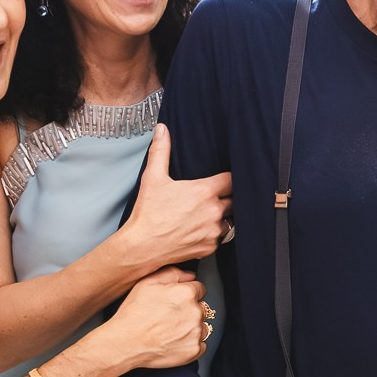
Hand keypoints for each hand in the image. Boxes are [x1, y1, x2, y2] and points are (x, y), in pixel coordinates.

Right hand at [108, 268, 207, 369]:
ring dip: (191, 328)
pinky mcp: (194, 350)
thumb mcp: (147, 283)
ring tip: (171, 331)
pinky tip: (175, 342)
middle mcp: (195, 312)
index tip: (176, 302)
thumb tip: (190, 275)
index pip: (199, 289)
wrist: (126, 342)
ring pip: (202, 327)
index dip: (186, 295)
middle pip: (201, 308)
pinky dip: (191, 344)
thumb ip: (172, 274)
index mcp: (187, 293)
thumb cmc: (134, 313)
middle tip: (169, 317)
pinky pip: (201, 345)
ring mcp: (196, 332)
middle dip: (189, 311)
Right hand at [123, 124, 232, 265]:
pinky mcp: (210, 247)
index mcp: (204, 192)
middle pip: (234, 200)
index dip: (228, 178)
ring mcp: (213, 231)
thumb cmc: (148, 213)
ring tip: (207, 213)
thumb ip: (161, 151)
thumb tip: (162, 129)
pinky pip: (221, 238)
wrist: (142, 246)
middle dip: (226, 197)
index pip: (231, 179)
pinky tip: (200, 229)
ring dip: (222, 216)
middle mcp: (213, 211)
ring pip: (229, 219)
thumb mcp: (153, 177)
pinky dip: (214, 233)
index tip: (223, 179)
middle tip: (213, 196)